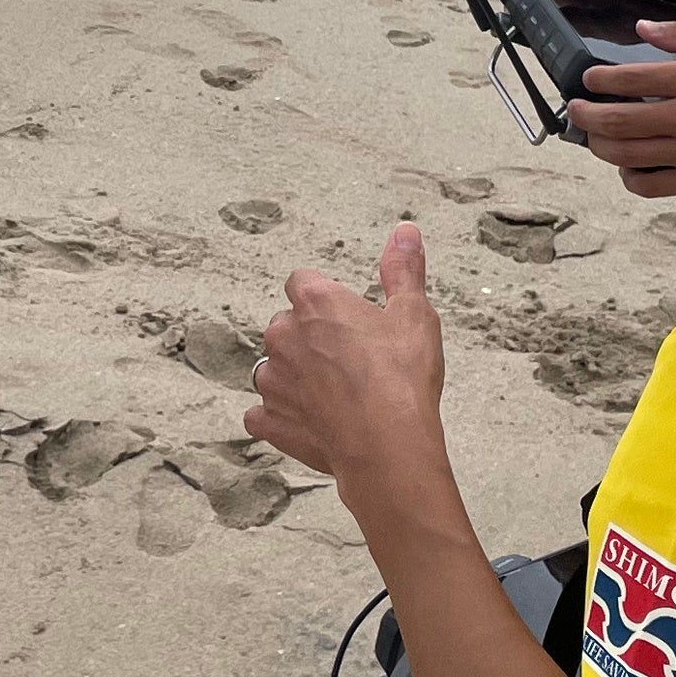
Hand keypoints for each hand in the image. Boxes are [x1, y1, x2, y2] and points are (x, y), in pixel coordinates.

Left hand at [242, 225, 450, 510]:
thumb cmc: (401, 378)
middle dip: (310, 338)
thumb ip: (403, 270)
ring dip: (294, 377)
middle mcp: (282, 335)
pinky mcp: (270, 420)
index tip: (346, 315)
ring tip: (334, 394)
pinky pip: (262, 414)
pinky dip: (280, 417)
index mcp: (314, 302)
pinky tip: (309, 422)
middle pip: (286, 325)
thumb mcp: (413, 314)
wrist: (386, 444)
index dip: (324, 298)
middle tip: (349, 359)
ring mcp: (272, 380)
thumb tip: (405, 232)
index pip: (303, 282)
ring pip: (273, 369)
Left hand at [564, 23, 675, 197]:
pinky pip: (651, 186)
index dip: (600, 79)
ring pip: (627, 155)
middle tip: (575, 109)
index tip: (589, 79)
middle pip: (618, 120)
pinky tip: (627, 166)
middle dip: (586, 114)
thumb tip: (642, 27)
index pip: (631, 79)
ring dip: (600, 145)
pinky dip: (629, 178)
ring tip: (593, 136)